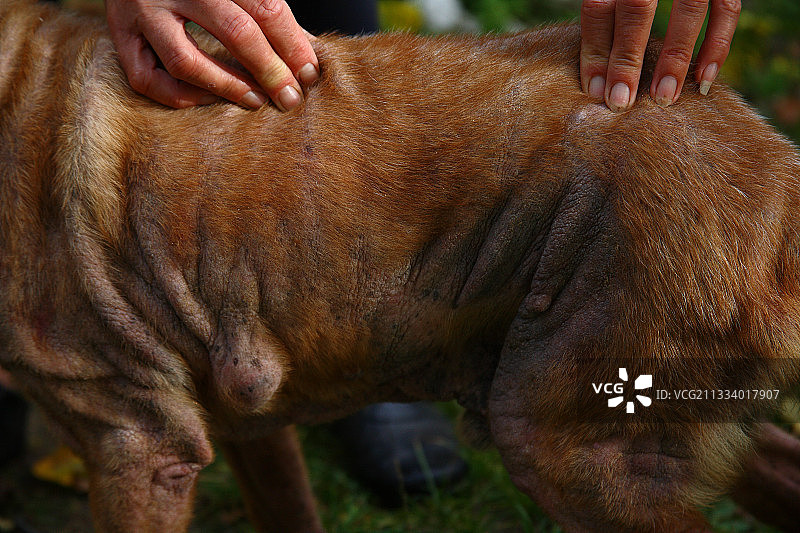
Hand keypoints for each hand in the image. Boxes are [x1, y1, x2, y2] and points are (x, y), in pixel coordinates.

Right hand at [106, 0, 318, 109]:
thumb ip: (264, 9)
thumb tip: (306, 52)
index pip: (265, 8)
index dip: (292, 45)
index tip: (309, 73)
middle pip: (235, 33)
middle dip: (270, 71)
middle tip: (290, 97)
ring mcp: (143, 11)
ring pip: (188, 62)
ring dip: (227, 87)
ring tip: (255, 100)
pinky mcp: (119, 34)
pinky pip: (147, 79)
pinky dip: (180, 97)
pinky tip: (209, 99)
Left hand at [580, 0, 740, 111]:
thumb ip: (605, 22)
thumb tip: (594, 82)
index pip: (600, 8)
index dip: (595, 51)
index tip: (594, 91)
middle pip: (636, 9)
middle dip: (627, 61)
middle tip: (620, 103)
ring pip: (689, 10)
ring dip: (674, 60)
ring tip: (662, 99)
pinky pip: (728, 9)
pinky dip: (717, 46)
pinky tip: (702, 82)